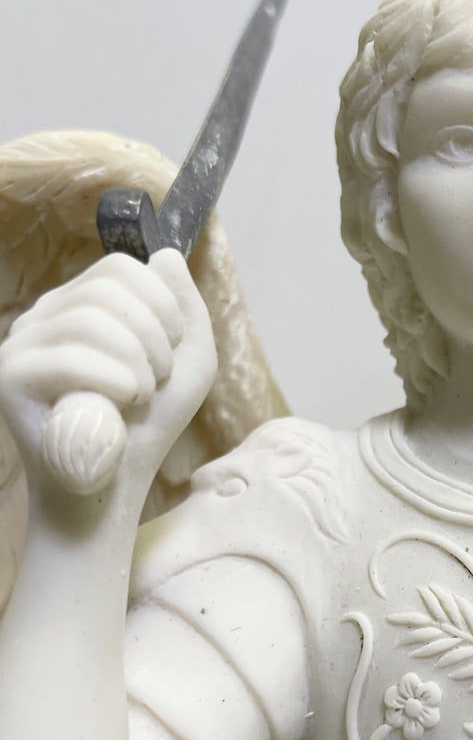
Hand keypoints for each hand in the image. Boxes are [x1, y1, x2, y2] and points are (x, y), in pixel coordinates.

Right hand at [0, 248, 215, 498]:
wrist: (114, 484)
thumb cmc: (149, 425)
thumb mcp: (188, 363)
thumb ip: (186, 310)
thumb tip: (164, 255)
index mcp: (79, 305)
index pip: (121, 267)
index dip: (162, 304)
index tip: (172, 349)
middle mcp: (43, 317)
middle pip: (107, 288)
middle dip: (155, 335)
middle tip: (158, 378)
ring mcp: (20, 344)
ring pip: (90, 319)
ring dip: (138, 359)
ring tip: (142, 392)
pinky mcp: (9, 377)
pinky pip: (68, 356)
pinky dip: (114, 377)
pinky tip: (127, 400)